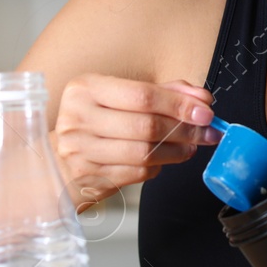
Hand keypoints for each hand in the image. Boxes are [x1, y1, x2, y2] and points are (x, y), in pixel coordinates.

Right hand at [53, 75, 220, 208]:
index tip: (205, 111)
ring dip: (177, 150)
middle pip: (146, 125)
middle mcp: (78, 118)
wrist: (58, 159)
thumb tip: (201, 100)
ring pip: (144, 152)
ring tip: (191, 146)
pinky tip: (164, 158)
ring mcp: (81, 150)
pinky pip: (137, 172)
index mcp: (86, 89)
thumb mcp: (122, 97)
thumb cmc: (97, 123)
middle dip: (185, 129)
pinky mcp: (89, 177)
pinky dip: (158, 165)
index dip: (178, 104)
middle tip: (208, 131)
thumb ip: (164, 92)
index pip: (142, 95)